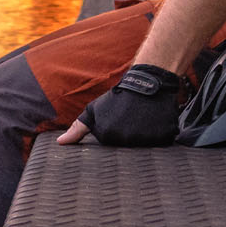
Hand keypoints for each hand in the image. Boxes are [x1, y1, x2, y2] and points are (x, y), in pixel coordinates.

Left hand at [64, 63, 186, 146]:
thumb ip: (77, 128)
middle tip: (132, 116)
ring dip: (146, 133)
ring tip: (143, 116)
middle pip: (129, 146)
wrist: (147, 80)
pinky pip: (162, 141)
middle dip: (130, 133)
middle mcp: (127, 141)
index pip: (113, 144)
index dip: (116, 131)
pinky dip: (161, 132)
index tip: (119, 118)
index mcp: (108, 136)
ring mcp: (146, 139)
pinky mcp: (164, 135)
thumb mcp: (94, 110)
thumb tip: (61, 144)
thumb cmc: (119, 96)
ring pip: (146, 144)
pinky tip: (155, 119)